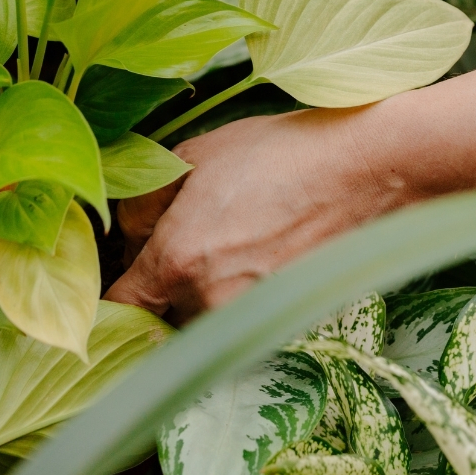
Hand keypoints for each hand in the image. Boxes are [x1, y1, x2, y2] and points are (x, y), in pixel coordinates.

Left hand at [105, 106, 405, 323]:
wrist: (363, 169)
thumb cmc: (280, 151)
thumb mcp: (197, 154)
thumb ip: (146, 199)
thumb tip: (128, 230)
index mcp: (177, 260)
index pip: (117, 308)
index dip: (111, 292)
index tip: (121, 271)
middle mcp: (209, 302)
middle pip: (158, 318)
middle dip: (159, 287)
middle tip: (179, 240)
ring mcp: (251, 318)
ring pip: (201, 320)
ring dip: (201, 292)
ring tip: (228, 240)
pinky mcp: (286, 323)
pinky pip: (243, 318)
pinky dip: (242, 294)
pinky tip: (261, 250)